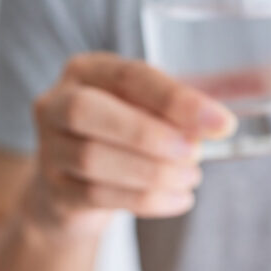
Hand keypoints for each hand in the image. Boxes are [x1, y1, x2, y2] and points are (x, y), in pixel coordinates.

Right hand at [25, 53, 235, 240]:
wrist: (74, 188)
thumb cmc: (123, 134)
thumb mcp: (148, 109)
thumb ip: (181, 109)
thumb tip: (222, 122)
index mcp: (87, 70)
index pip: (129, 76)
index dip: (176, 99)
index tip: (222, 123)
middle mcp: (56, 103)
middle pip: (88, 112)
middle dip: (148, 133)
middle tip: (195, 152)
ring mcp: (48, 149)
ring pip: (92, 158)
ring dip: (152, 171)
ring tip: (192, 177)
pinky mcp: (53, 191)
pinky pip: (96, 195)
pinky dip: (146, 199)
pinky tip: (179, 199)